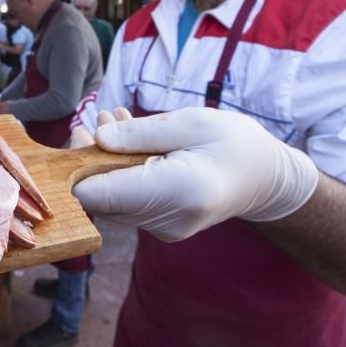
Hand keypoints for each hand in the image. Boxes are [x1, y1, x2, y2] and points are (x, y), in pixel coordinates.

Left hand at [72, 107, 317, 241]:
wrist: (265, 178)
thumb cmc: (233, 143)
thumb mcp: (191, 122)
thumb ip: (141, 132)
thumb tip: (96, 138)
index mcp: (176, 192)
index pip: (98, 195)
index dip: (79, 165)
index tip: (84, 132)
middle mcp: (166, 221)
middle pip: (100, 199)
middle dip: (93, 157)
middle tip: (104, 116)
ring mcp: (163, 230)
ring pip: (111, 200)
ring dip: (107, 162)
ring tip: (120, 121)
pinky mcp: (160, 228)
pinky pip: (127, 202)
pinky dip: (122, 173)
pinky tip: (134, 143)